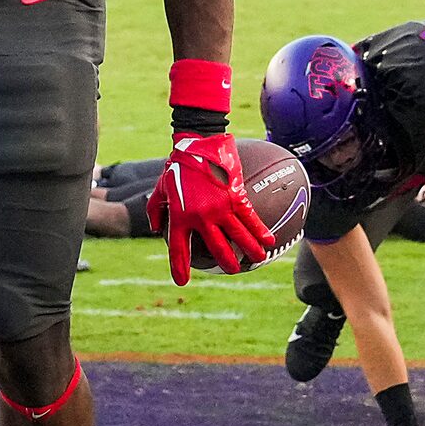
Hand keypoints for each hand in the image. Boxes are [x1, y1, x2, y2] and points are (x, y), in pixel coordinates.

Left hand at [146, 131, 275, 284]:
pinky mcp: (236, 197)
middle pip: (217, 249)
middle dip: (226, 263)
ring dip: (250, 251)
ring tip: (258, 259)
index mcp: (180, 217)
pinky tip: (269, 240)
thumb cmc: (177, 165)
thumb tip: (155, 227)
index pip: (179, 249)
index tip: (182, 281)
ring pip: (239, 237)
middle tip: (233, 270)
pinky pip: (250, 219)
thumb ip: (155, 210)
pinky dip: (260, 231)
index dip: (179, 268)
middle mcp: (201, 218)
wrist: (198, 144)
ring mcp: (220, 209)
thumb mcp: (160, 188)